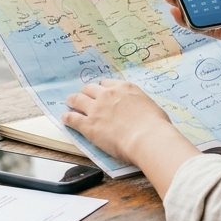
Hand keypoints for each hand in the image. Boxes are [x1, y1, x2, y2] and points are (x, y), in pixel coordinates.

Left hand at [63, 80, 183, 163]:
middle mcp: (108, 95)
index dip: (102, 88)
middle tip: (83, 97)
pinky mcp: (88, 125)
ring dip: (73, 101)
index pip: (107, 83)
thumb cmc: (155, 125)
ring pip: (78, 99)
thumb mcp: (152, 107)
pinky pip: (73, 118)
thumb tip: (143, 112)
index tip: (101, 91)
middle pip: (90, 88)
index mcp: (125, 88)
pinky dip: (68, 117)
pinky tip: (65, 118)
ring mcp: (96, 109)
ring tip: (69, 102)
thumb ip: (141, 106)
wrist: (146, 137)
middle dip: (86, 92)